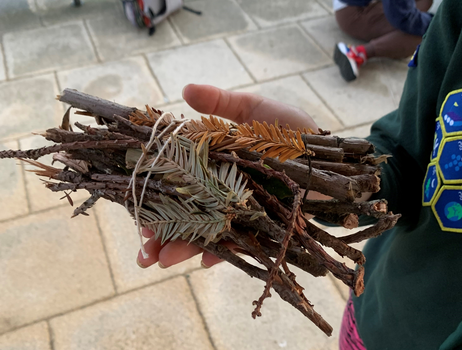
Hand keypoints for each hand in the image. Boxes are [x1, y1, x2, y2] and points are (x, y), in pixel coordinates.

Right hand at [137, 84, 318, 269]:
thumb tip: (185, 89)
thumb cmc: (290, 130)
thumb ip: (221, 102)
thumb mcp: (253, 109)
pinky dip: (222, 252)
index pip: (174, 183)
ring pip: (205, 232)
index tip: (134, 209)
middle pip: (184, 213)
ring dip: (183, 247)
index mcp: (211, 164)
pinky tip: (206, 260)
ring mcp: (239, 210)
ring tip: (162, 260)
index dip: (153, 196)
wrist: (327, 154)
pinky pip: (238, 243)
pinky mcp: (261, 226)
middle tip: (142, 253)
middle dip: (160, 234)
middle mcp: (221, 190)